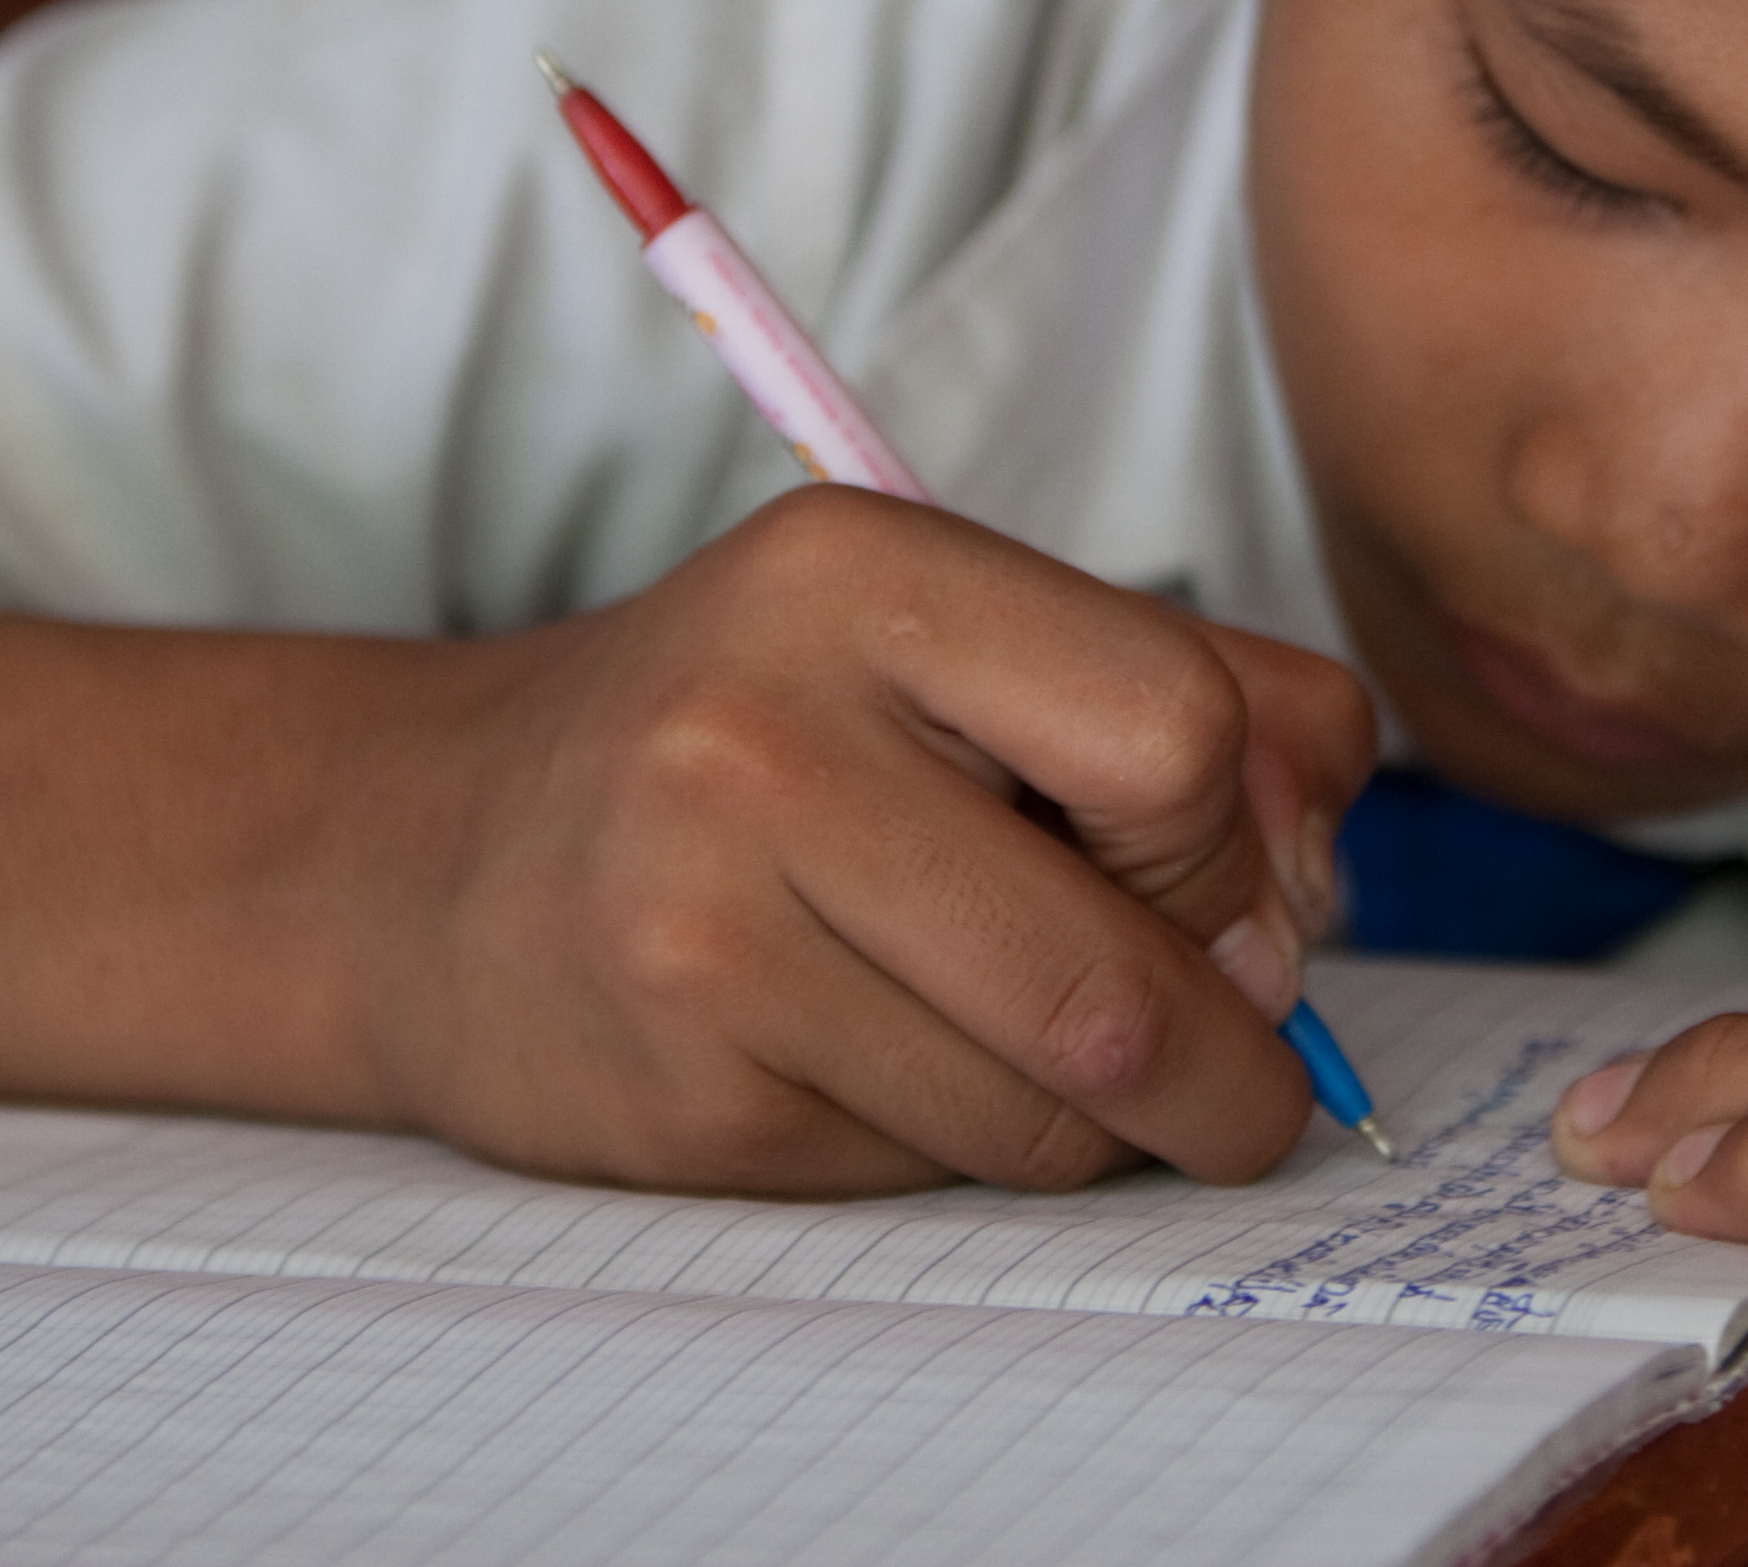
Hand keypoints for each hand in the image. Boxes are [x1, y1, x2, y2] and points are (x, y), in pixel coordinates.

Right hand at [356, 486, 1373, 1197]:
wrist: (429, 857)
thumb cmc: (761, 737)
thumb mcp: (966, 637)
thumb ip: (1214, 707)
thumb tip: (1318, 903)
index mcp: (863, 575)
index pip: (1178, 736)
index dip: (1239, 842)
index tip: (1217, 881)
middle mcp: (761, 738)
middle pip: (1129, 972)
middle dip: (1232, 1054)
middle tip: (1235, 1063)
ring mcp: (700, 929)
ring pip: (1049, 1108)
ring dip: (1114, 1122)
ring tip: (1056, 1054)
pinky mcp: (678, 1098)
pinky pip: (939, 1173)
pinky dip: (979, 1151)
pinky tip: (902, 1068)